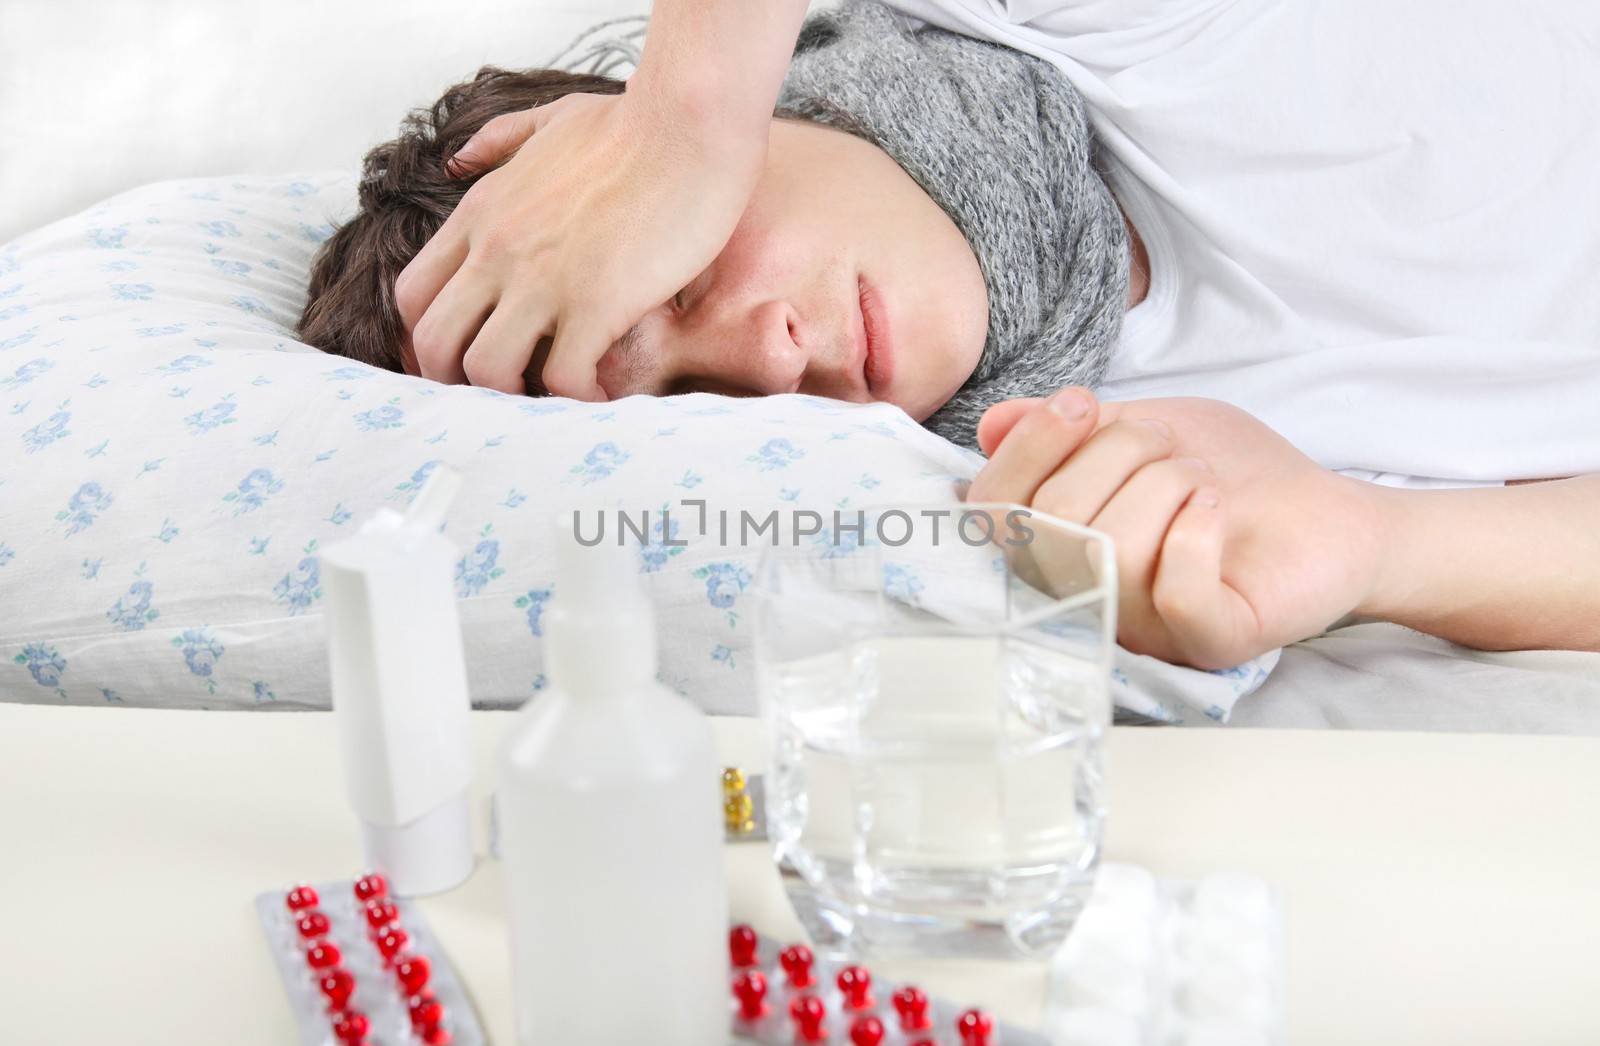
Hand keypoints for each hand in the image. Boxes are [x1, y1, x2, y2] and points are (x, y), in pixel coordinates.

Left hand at [395, 87, 764, 398]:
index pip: (413, 295)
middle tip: (504, 393)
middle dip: (458, 382)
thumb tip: (457, 159)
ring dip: (516, 398)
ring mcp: (544, 279)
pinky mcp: (598, 303)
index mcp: (481, 213)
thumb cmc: (633, 122)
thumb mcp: (549, 119)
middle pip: (433, 344)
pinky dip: (577, 401)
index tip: (468, 356)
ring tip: (552, 397)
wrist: (688, 121)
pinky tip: (600, 395)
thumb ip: (499, 140)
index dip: (429, 340)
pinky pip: (563, 380)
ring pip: (486, 371)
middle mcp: (498, 251)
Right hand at [968, 388, 1389, 667]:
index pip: (996, 511)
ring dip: (1166, 482)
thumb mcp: (1141, 427)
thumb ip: (1069, 431)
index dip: (1030, 449)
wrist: (1327, 509)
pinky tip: (1215, 510)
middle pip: (1052, 521)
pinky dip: (1195, 531)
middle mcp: (1085, 598)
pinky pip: (1174, 592)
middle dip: (1118, 452)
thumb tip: (993, 425)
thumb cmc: (1229, 474)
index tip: (1082, 404)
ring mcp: (1144, 630)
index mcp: (1058, 548)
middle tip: (1169, 446)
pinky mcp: (1208, 643)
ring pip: (1111, 549)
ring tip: (1201, 481)